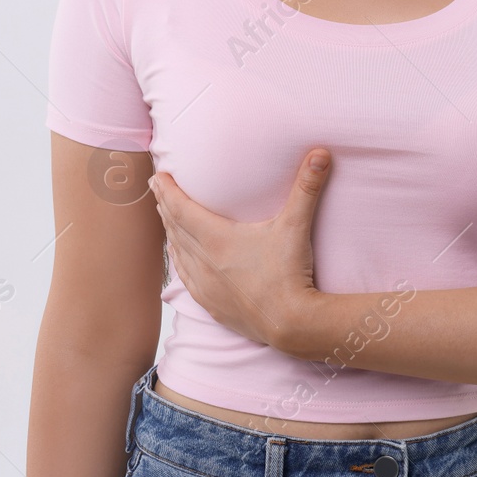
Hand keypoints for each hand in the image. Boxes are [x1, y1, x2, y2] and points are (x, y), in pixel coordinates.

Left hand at [150, 147, 332, 353]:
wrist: (289, 322)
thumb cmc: (290, 273)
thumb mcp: (296, 225)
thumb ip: (307, 188)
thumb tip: (320, 154)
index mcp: (218, 239)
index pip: (182, 209)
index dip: (167, 191)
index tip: (156, 177)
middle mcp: (204, 261)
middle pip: (176, 229)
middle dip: (165, 207)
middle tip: (156, 191)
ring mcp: (205, 285)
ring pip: (178, 254)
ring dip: (170, 234)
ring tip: (166, 220)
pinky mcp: (211, 304)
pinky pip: (186, 278)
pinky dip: (179, 262)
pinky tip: (181, 260)